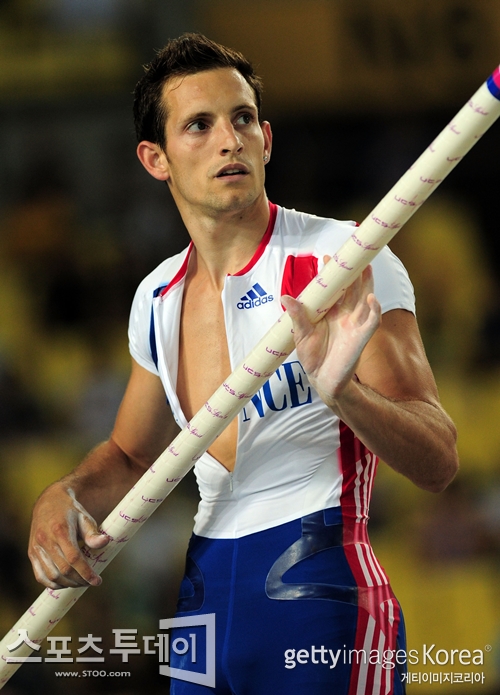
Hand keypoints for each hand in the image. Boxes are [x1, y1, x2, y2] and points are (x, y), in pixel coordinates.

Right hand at [28, 483, 108, 588]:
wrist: (49, 502)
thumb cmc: (70, 511)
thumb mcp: (84, 518)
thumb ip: (93, 533)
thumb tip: (106, 542)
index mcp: (60, 530)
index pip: (74, 558)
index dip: (86, 572)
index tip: (97, 581)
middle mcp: (46, 540)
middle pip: (63, 569)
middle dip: (79, 580)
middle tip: (90, 582)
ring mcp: (36, 548)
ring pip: (52, 576)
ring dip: (68, 584)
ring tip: (80, 582)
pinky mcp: (32, 553)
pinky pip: (40, 576)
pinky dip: (53, 584)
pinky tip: (65, 582)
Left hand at [281, 264, 380, 407]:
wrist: (321, 380)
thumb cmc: (313, 356)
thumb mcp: (301, 335)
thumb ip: (297, 316)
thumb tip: (286, 298)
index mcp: (332, 312)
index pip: (336, 288)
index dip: (334, 273)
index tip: (328, 258)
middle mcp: (346, 315)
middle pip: (354, 289)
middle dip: (354, 273)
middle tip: (352, 255)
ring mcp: (355, 325)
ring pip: (365, 300)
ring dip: (367, 284)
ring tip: (367, 267)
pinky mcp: (361, 338)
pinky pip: (371, 323)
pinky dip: (374, 311)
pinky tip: (372, 299)